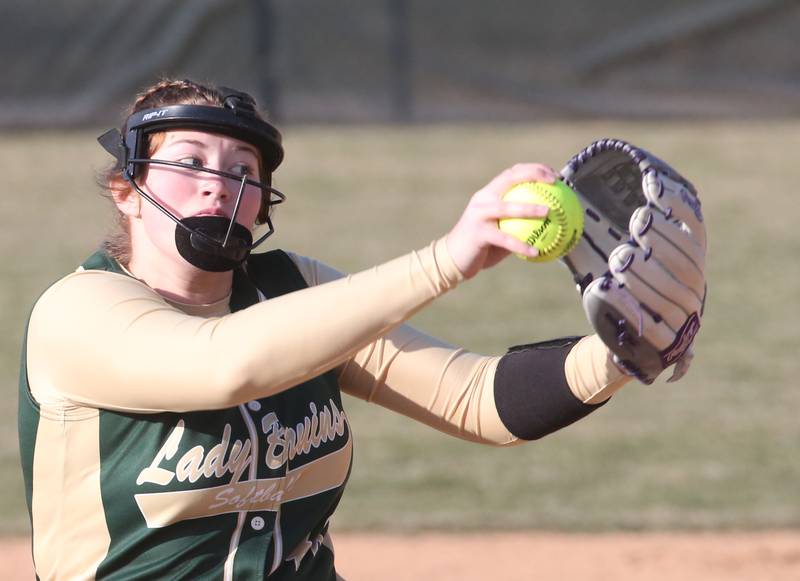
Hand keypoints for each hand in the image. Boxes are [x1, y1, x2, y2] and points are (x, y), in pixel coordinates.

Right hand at [446, 163, 557, 278]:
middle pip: (510, 178)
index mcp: (489, 194)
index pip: (512, 173)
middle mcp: (483, 199)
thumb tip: (551, 224)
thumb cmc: (482, 246)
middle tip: (554, 182)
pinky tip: (535, 252)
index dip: (534, 168)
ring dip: (529, 207)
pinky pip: (504, 239)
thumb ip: (519, 223)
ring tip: (548, 211)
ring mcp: (479, 214)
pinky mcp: (478, 233)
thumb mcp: (501, 230)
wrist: (452, 258)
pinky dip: (521, 246)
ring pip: (507, 207)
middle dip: (534, 174)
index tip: (554, 175)